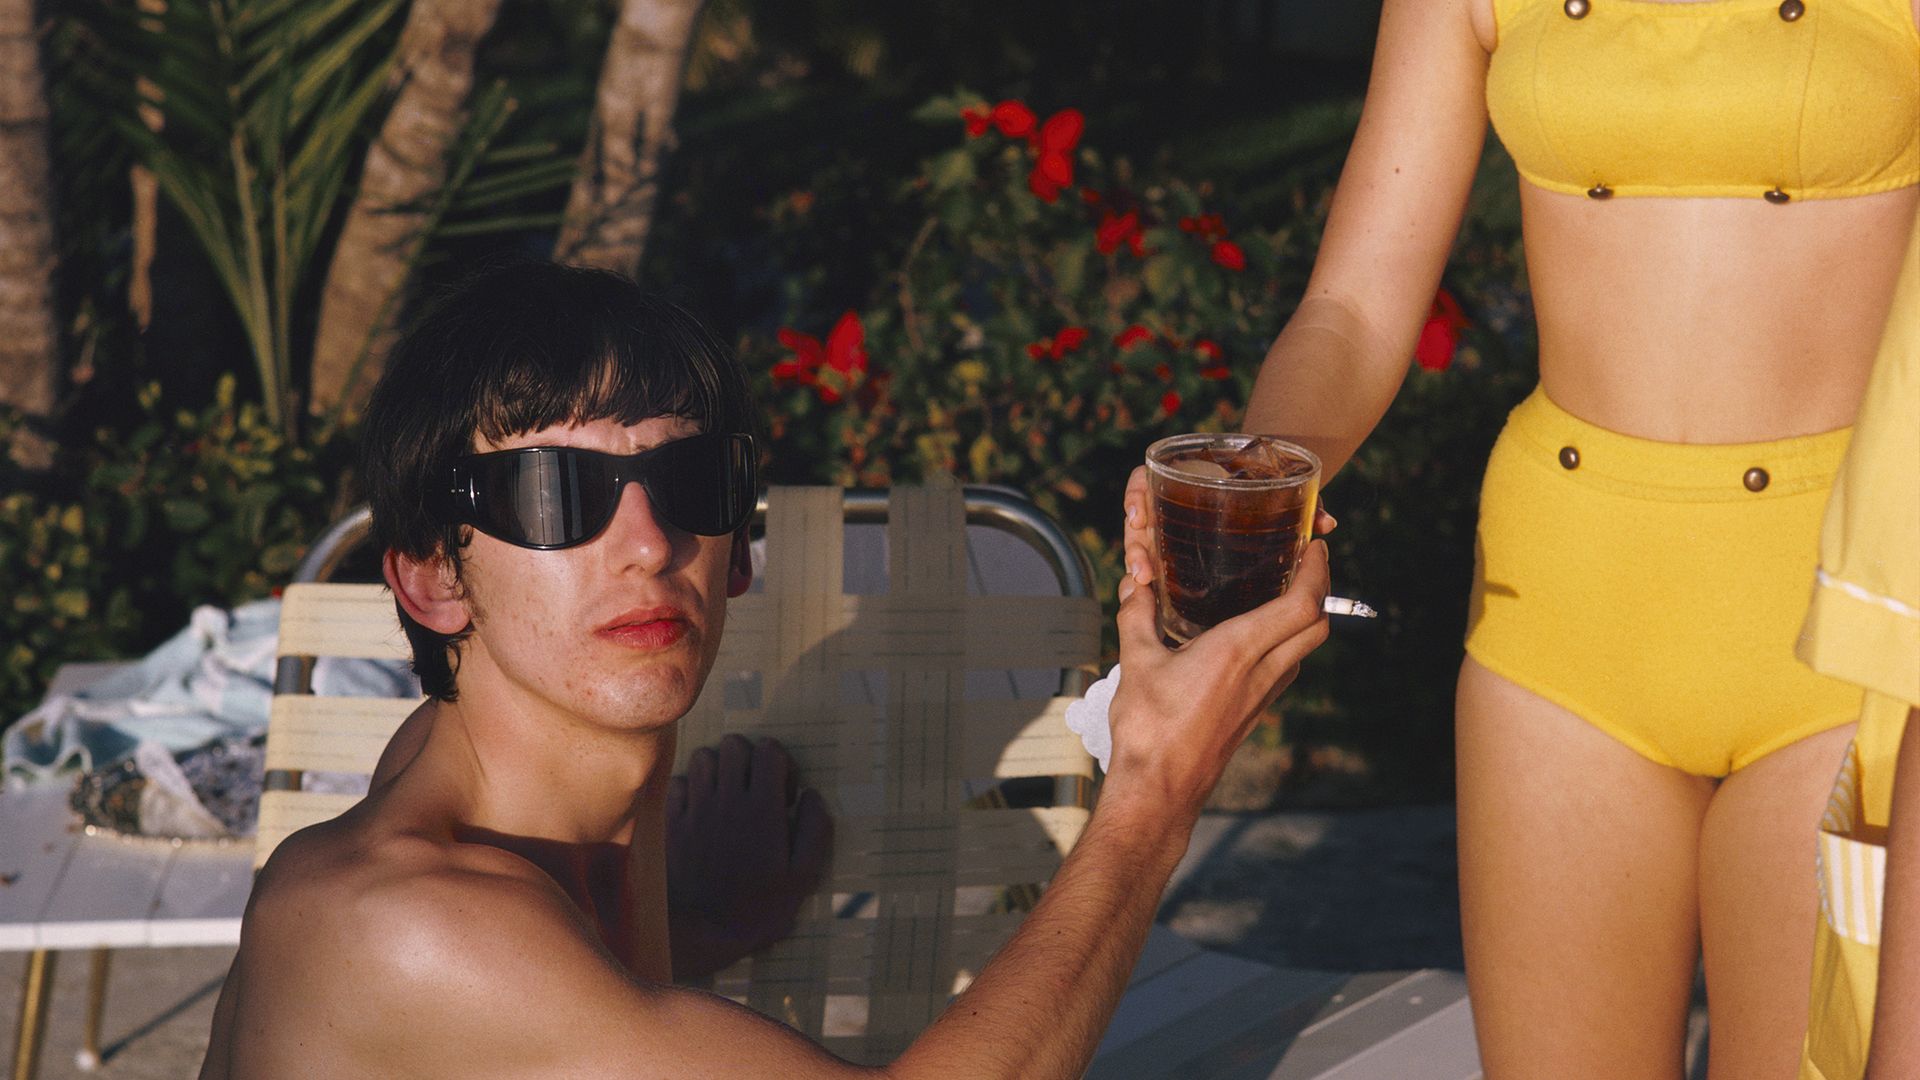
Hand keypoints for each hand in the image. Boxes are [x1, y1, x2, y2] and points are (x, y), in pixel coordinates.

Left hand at [666, 735, 831, 979]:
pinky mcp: (672, 822)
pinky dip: (691, 788)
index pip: (769, 751)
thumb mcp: (803, 877)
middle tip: (756, 789)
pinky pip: (679, 782)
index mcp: (763, 808)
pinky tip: (701, 809)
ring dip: (719, 768)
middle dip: (750, 759)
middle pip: (735, 745)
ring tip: (728, 795)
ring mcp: (696, 808)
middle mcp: (728, 799)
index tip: (784, 795)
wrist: (701, 931)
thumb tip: (812, 795)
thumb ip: (815, 830)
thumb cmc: (758, 908)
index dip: (782, 764)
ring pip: (704, 757)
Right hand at [1113, 469, 1332, 817]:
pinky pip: (1285, 670)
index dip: (1318, 571)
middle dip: (1320, 589)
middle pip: (1317, 626)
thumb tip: (1134, 585)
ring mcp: (1262, 696)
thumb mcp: (1135, 663)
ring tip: (1283, 592)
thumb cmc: (1148, 730)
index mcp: (1237, 650)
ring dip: (1305, 618)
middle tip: (1305, 562)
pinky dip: (1285, 644)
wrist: (1159, 790)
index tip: (1316, 545)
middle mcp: (1260, 672)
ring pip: (1304, 649)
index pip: (1303, 605)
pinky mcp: (1254, 713)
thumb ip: (1137, 617)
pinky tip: (1256, 638)